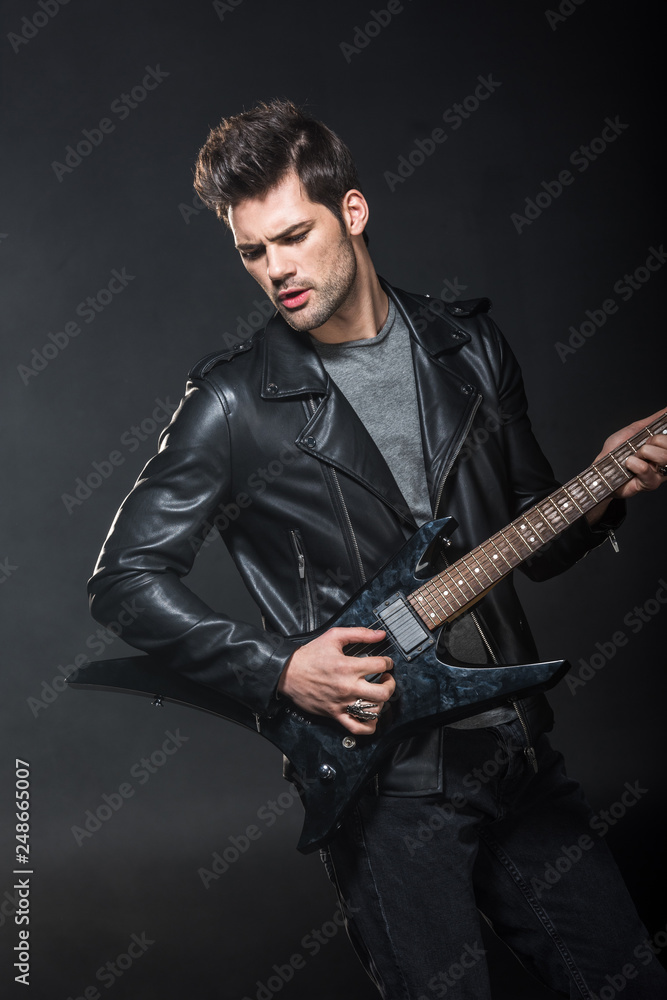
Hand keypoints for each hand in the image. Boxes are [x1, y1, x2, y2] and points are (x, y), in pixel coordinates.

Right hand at [277, 627, 394, 733]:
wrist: (287, 673)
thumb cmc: (309, 656)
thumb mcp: (333, 637)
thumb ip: (359, 633)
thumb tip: (379, 634)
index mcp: (348, 666)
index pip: (380, 665)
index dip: (388, 662)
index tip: (386, 663)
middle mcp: (347, 687)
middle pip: (383, 692)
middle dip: (390, 685)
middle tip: (386, 679)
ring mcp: (342, 703)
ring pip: (373, 711)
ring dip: (381, 703)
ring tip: (378, 695)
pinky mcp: (335, 714)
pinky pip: (357, 728)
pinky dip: (369, 726)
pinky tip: (370, 716)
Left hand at [586, 408, 666, 523]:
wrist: (601, 470)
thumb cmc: (616, 452)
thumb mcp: (634, 430)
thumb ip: (653, 420)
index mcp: (662, 446)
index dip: (665, 436)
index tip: (654, 436)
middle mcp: (664, 459)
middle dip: (657, 440)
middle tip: (644, 444)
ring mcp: (659, 472)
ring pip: (666, 458)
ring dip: (647, 452)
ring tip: (635, 454)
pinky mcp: (649, 484)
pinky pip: (649, 473)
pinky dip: (638, 465)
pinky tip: (630, 463)